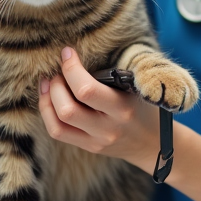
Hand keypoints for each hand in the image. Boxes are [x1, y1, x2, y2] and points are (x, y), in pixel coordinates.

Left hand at [38, 47, 161, 169]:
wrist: (153, 143)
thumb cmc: (145, 108)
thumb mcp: (137, 89)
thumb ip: (112, 76)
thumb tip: (79, 57)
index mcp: (123, 108)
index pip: (86, 90)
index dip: (71, 69)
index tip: (67, 53)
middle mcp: (108, 128)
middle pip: (67, 109)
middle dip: (55, 85)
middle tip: (57, 71)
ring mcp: (96, 140)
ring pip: (58, 124)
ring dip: (47, 100)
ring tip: (48, 83)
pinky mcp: (88, 147)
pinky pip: (59, 132)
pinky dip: (48, 114)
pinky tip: (50, 99)